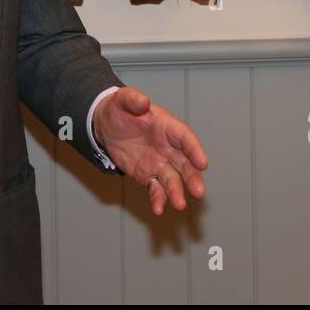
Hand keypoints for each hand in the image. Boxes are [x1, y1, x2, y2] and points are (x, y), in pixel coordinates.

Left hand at [93, 87, 208, 215]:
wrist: (106, 125)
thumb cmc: (119, 109)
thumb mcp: (122, 99)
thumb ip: (133, 99)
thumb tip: (144, 101)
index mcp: (167, 126)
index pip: (185, 138)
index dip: (195, 150)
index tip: (203, 163)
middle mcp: (168, 147)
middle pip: (185, 163)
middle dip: (193, 178)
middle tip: (198, 192)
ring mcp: (160, 162)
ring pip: (173, 180)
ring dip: (177, 192)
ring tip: (179, 205)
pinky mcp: (148, 175)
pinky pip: (156, 189)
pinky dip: (158, 199)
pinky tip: (158, 209)